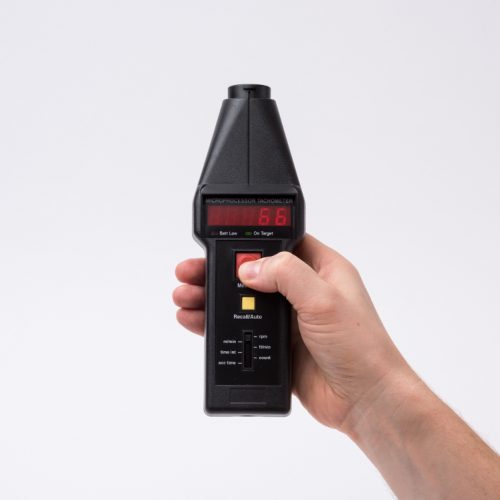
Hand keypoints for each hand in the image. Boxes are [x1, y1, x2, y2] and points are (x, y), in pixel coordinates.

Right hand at [173, 233, 412, 429]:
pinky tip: (196, 320)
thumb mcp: (323, 298)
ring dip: (213, 297)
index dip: (248, 240)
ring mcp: (288, 319)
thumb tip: (248, 268)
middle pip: (251, 272)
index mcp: (320, 269)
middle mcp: (302, 291)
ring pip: (242, 301)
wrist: (364, 400)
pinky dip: (217, 324)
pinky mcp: (277, 345)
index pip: (278, 243)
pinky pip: (241, 330)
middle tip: (190, 272)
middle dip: (219, 271)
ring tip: (184, 296)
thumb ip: (285, 274)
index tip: (219, 243)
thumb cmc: (360, 347)